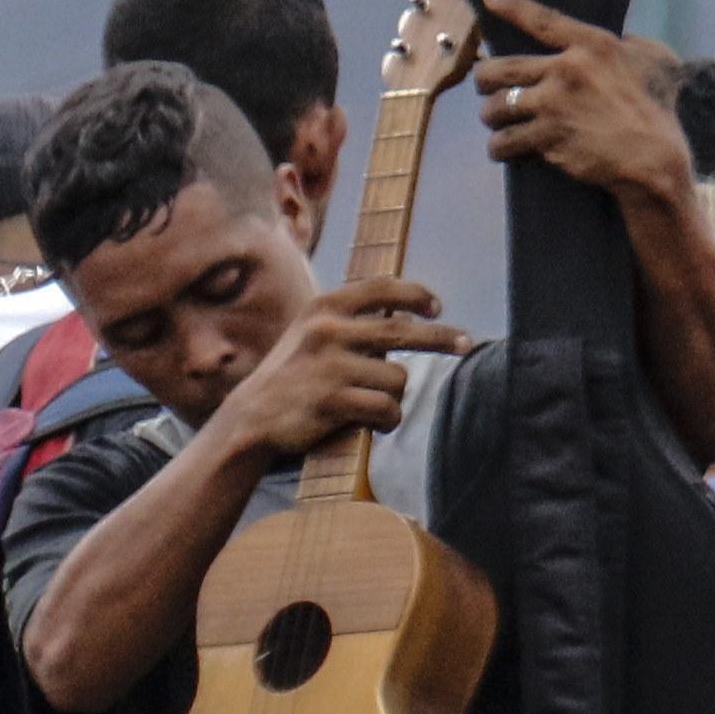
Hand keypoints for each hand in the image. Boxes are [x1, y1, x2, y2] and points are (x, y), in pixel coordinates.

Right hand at [203, 275, 461, 474]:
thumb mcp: (308, 334)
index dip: (415, 295)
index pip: (381, 289)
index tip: (436, 307)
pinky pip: (387, 409)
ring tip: (377, 406)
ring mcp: (331, 367)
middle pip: (403, 331)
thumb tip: (402, 316)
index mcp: (323, 309)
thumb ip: (346, 322)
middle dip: (441, 337)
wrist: (249, 420)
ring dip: (395, 396)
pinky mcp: (333, 402)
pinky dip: (388, 420)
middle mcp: (328, 332)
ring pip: (397, 378)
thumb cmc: (287, 380)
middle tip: (465, 343)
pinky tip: (376, 424)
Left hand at [469, 0, 691, 199]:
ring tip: (498, 121)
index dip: (513, 7)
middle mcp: (567, 70)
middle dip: (484, 78)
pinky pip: (504, 141)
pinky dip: (499, 147)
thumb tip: (623, 39)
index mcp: (593, 45)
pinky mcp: (547, 137)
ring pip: (495, 107)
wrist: (653, 154)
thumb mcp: (654, 58)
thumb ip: (632, 44)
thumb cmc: (659, 105)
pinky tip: (502, 149)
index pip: (544, 20)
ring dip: (490, 115)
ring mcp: (554, 105)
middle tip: (486, 86)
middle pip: (501, 68)